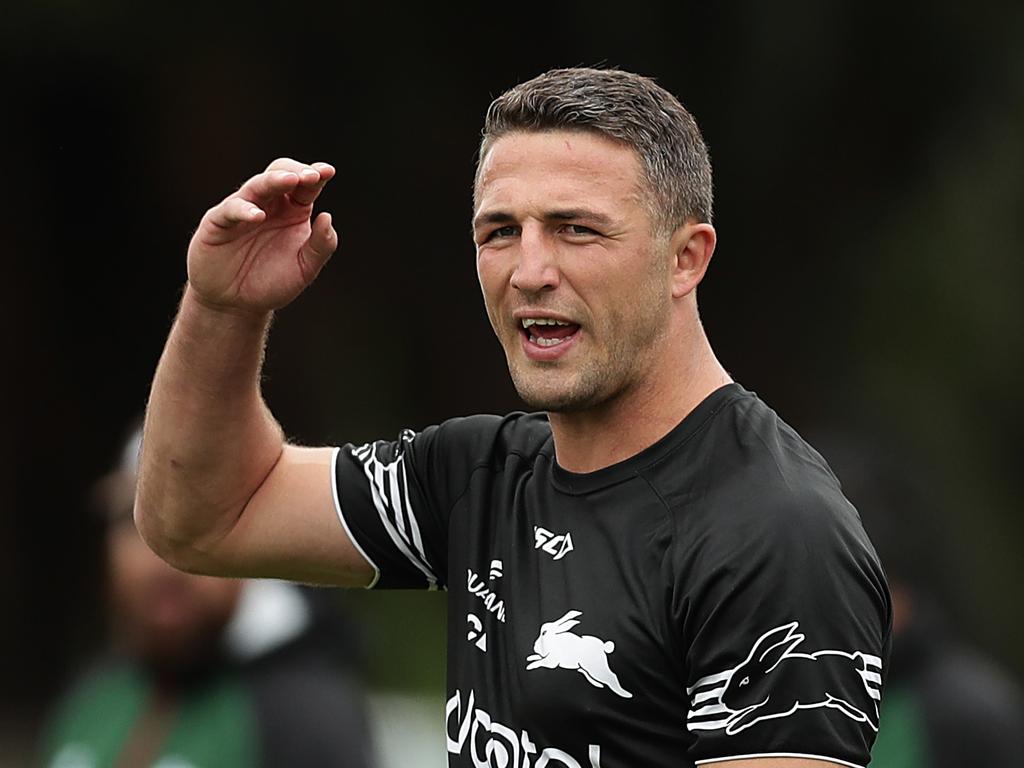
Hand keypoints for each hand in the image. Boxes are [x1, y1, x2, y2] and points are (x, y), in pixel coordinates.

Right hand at [187, 158, 337, 314]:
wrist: (236, 305)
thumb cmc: (271, 282)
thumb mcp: (305, 269)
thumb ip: (320, 245)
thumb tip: (327, 217)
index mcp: (292, 210)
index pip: (305, 185)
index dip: (315, 175)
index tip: (328, 171)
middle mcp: (268, 205)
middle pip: (280, 174)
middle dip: (295, 171)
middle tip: (311, 175)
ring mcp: (242, 211)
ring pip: (256, 186)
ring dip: (273, 181)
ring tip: (289, 180)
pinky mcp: (217, 223)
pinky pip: (229, 210)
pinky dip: (243, 210)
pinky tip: (258, 216)